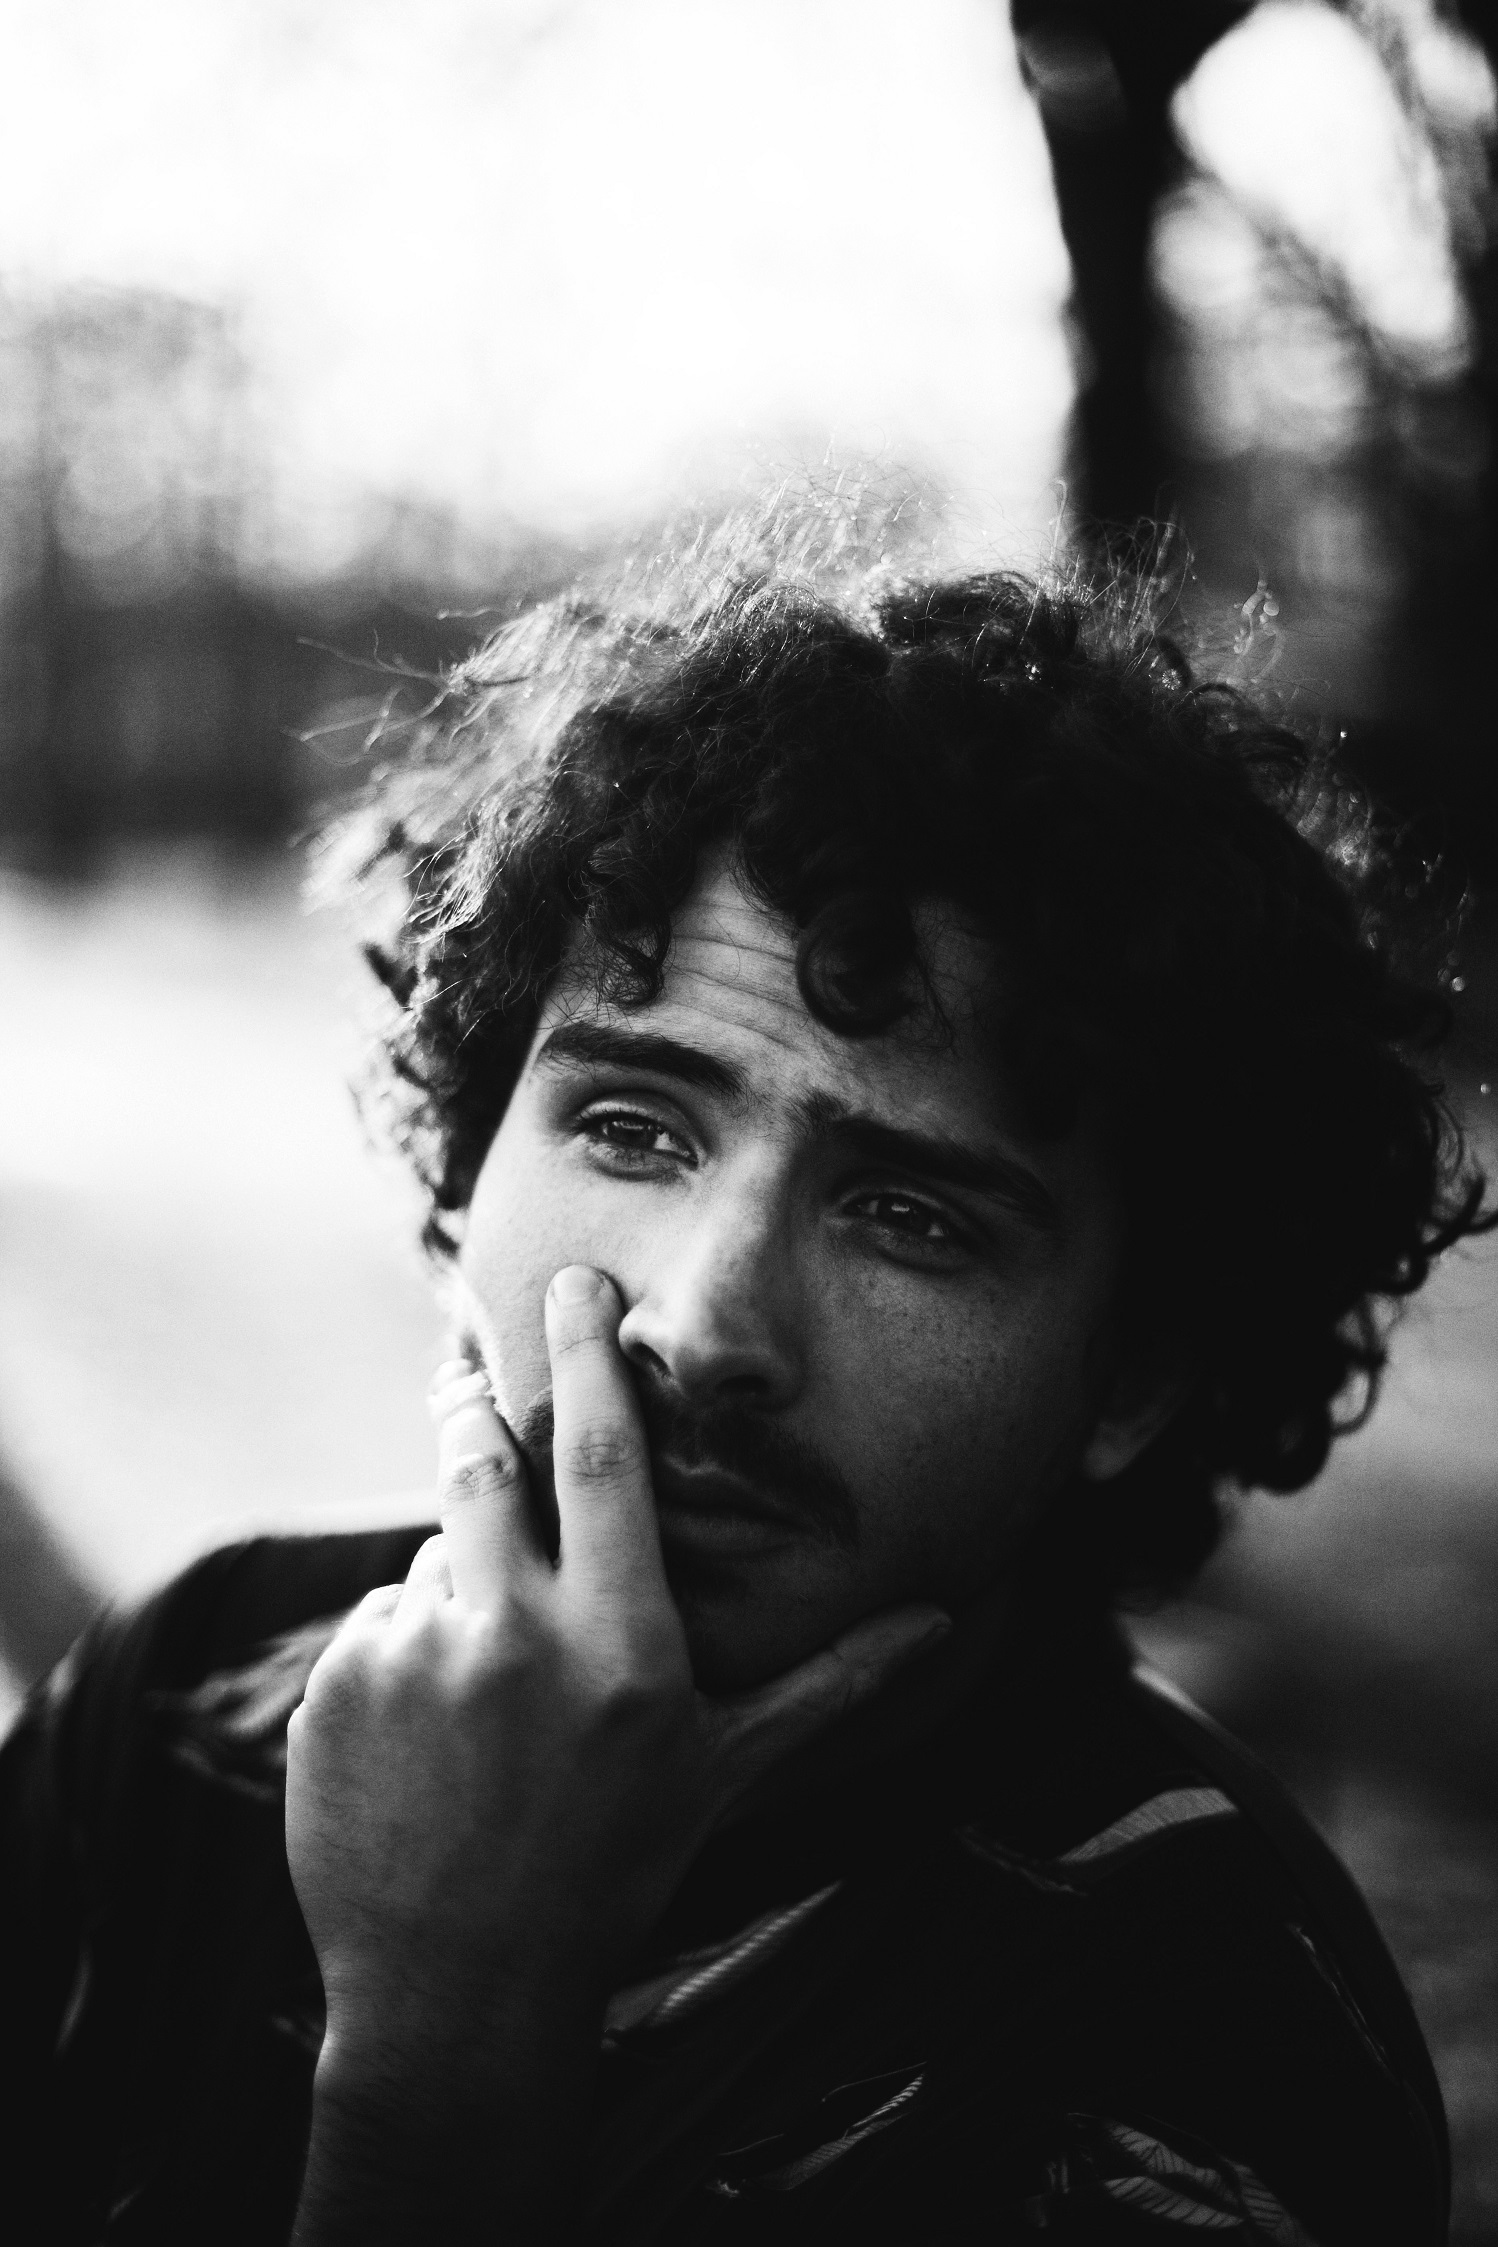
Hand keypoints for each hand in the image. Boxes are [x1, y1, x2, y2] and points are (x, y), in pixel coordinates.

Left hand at [285, 1264, 947, 2239]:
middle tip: (467, 1356)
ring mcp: (412, 1658)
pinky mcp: (336, 1688)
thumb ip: (833, 1684)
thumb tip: (945, 1619)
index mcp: (617, 1642)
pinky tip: (428, 1735)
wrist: (460, 1990)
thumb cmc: (616, 1872)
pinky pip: (379, 1626)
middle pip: (484, 1462)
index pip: (603, 1459)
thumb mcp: (730, 1773)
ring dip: (459, 1586)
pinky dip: (407, 1652)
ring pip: (434, 1561)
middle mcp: (510, 1633)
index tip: (576, 1281)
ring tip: (482, 1688)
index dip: (593, 1357)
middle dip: (476, 1394)